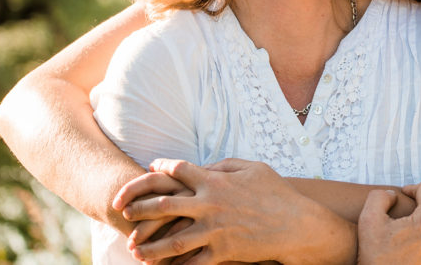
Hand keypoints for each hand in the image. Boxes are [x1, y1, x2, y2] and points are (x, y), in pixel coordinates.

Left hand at [115, 158, 316, 263]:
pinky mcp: (222, 251)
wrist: (296, 225)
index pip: (179, 170)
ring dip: (149, 245)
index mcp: (216, 181)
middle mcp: (210, 205)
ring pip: (171, 240)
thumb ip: (225, 165)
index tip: (151, 167)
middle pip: (164, 205)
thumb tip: (205, 167)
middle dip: (140, 207)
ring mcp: (215, 230)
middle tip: (124, 210)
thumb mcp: (254, 168)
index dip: (162, 167)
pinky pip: (192, 262)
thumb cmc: (277, 193)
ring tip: (134, 248)